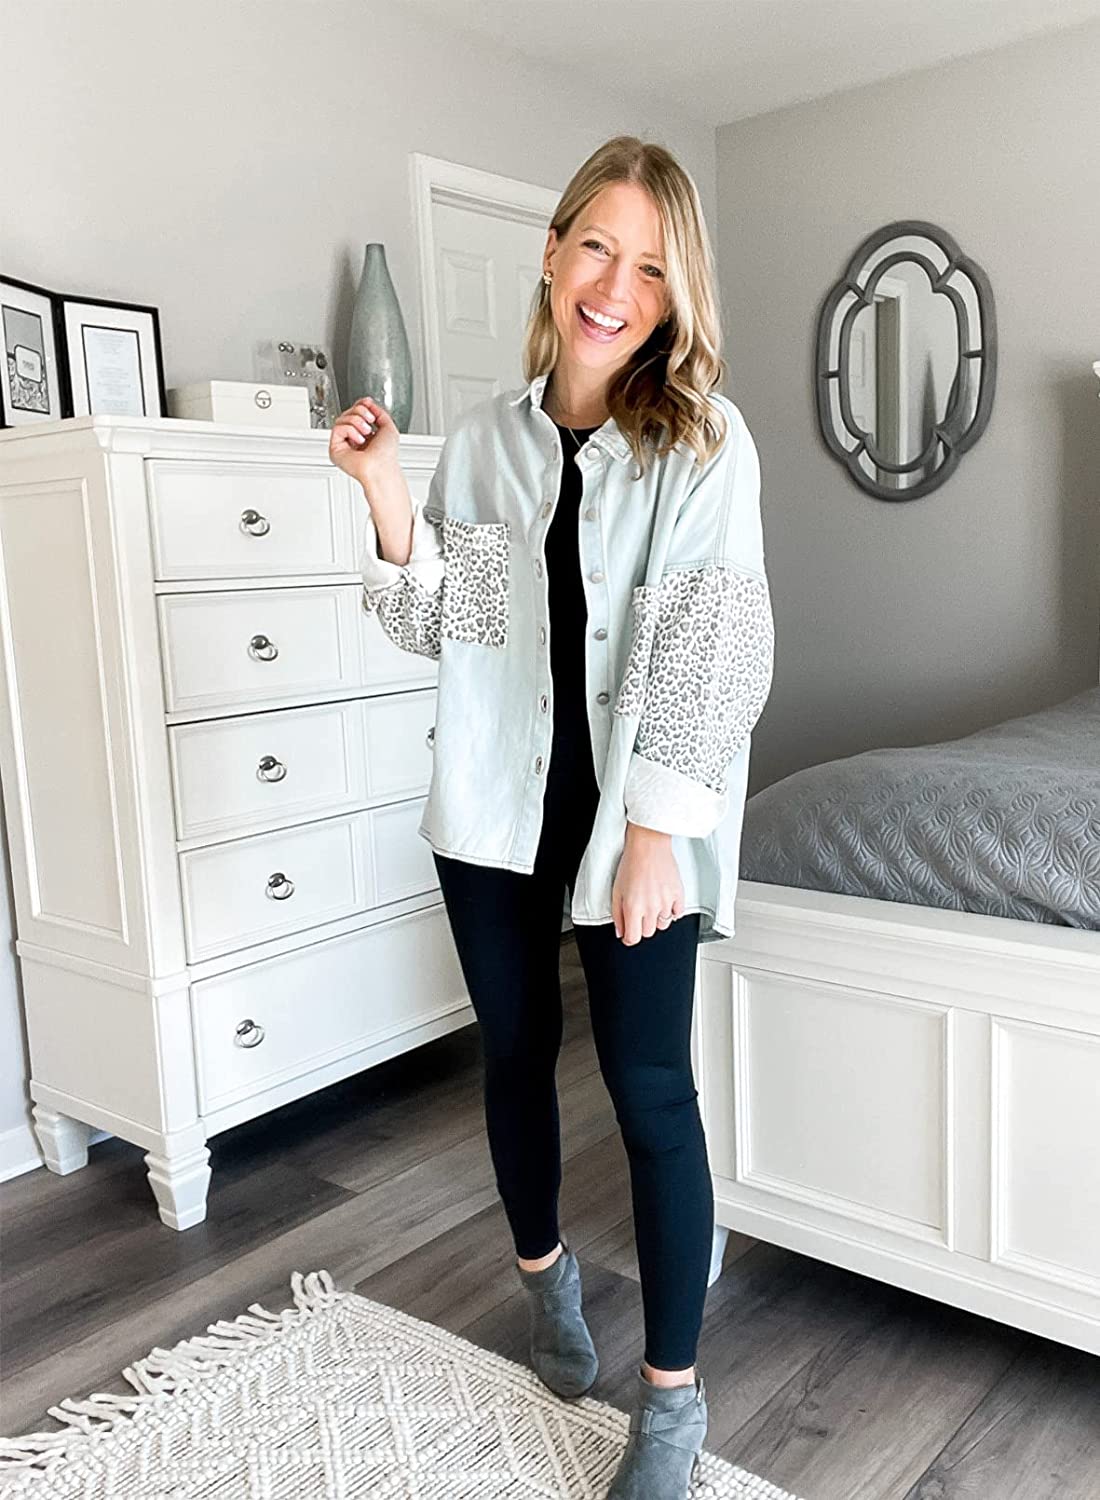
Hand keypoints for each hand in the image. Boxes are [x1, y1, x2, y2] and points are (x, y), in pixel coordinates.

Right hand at [328, 396, 399, 486]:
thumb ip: (379, 413)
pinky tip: (358, 440)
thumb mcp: (388, 428)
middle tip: (370, 420)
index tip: (368, 402)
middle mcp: (353, 439)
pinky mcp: (335, 449)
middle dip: (360, 411)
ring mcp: (344, 444)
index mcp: (365, 435)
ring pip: (342, 418)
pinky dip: (350, 430)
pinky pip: (338, 428)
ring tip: (366, 433)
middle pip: (348, 413)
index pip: (356, 413)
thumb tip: (369, 404)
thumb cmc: (387, 456)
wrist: (382, 468)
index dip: (360, 405)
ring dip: (357, 421)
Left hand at [611, 824, 684, 944]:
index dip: (629, 938)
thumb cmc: (632, 863)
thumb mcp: (616, 890)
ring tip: (652, 904)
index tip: (629, 934)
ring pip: (664, 924)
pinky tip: (665, 902)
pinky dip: (672, 912)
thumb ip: (617, 914)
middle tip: (639, 913)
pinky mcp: (678, 894)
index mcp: (634, 908)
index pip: (633, 938)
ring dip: (657, 919)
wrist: (649, 845)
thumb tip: (620, 931)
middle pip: (649, 933)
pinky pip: (678, 913)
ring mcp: (667, 902)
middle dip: (642, 926)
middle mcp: (651, 908)